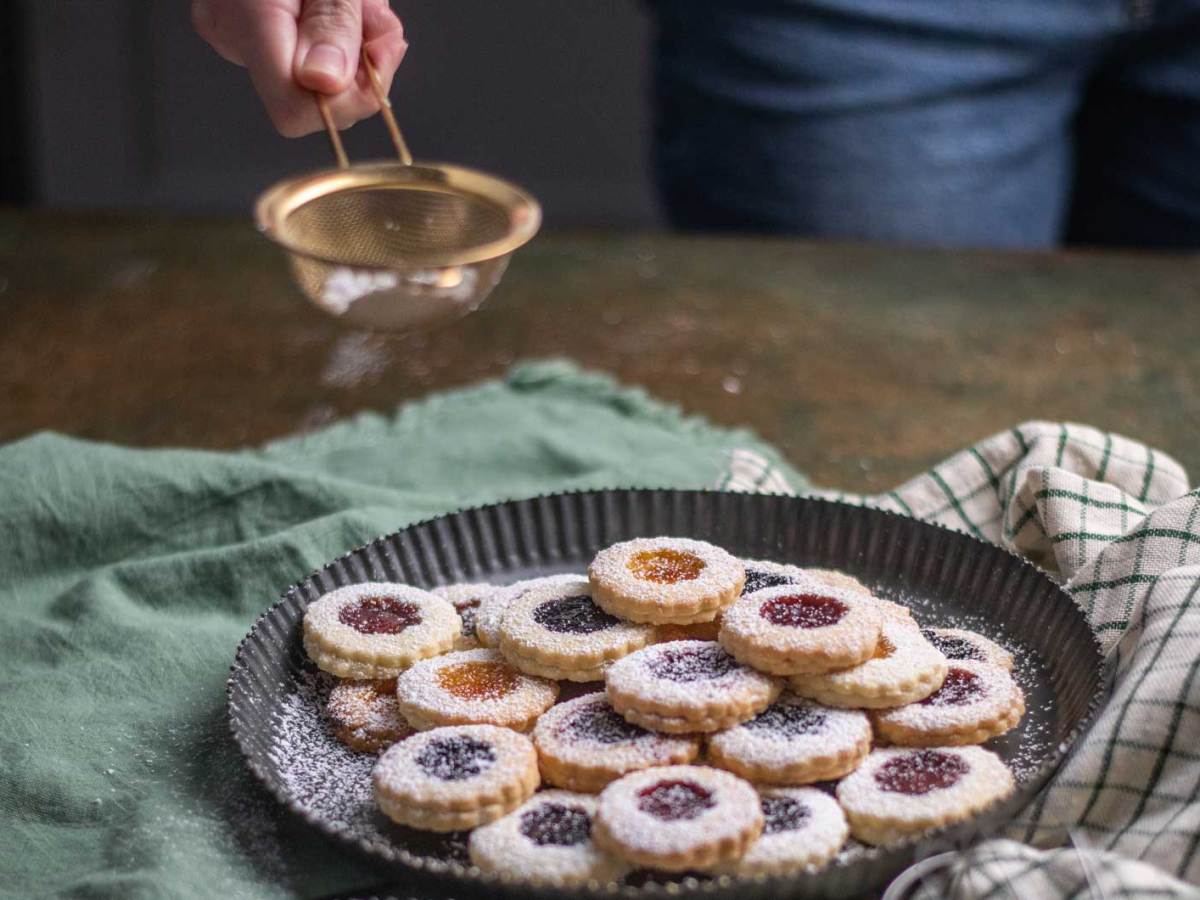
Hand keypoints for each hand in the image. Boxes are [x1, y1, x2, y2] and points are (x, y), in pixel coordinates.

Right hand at [192, 0, 406, 136]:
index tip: (379, 55)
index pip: (295, 111)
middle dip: (359, 62)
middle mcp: (231, 33)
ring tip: (360, 0)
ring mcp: (233, 30)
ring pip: (314, 73)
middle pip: (311, 95)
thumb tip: (326, 81)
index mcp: (247, 19)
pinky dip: (335, 32)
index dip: (346, 100)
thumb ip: (332, 24)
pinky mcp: (246, 26)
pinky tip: (343, 3)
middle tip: (375, 13)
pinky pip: (302, 51)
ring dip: (354, 43)